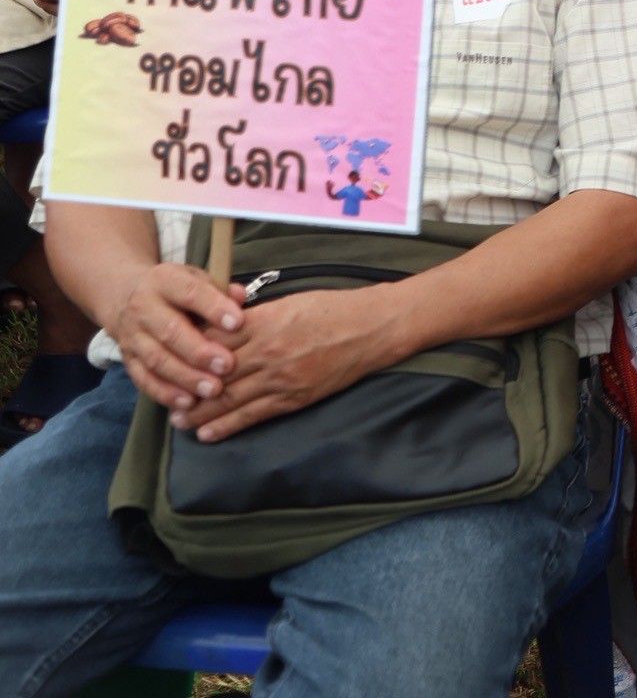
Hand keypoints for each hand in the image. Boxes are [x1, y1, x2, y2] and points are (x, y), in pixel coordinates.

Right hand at [107, 263, 244, 414]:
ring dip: (185, 378)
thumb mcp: (195, 278)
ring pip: (157, 360)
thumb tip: (241, 297)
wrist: (124, 296)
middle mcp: (144, 309)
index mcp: (165, 281)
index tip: (238, 323)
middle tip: (227, 365)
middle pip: (170, 332)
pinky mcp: (128, 360)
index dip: (214, 308)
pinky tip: (188, 403)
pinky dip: (165, 393)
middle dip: (200, 351)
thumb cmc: (175, 290)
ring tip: (213, 390)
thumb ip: (219, 289)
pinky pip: (144, 380)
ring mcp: (133, 337)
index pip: (190, 293)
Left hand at [179, 288, 390, 441]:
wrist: (372, 328)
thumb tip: (226, 332)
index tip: (171, 361)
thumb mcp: (290, 303)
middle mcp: (267, 352)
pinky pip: (253, 415)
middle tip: (164, 399)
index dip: (188, 354)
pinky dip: (227, 426)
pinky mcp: (293, 397)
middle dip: (186, 389)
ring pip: (228, 399)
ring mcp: (280, 378)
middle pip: (213, 374)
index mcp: (264, 323)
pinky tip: (208, 433)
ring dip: (199, 412)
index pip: (213, 341)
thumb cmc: (334, 309)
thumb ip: (257, 319)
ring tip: (179, 421)